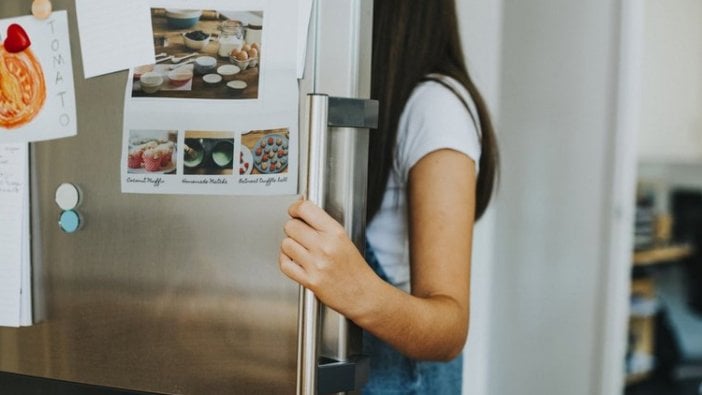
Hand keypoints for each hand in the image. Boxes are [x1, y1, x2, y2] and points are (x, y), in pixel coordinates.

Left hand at [279, 199, 375, 318]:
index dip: (295, 207)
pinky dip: (286, 261)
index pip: (306, 209)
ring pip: (286, 244)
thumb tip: (303, 211)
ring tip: (299, 249)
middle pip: (291, 226)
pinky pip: (285, 264)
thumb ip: (324, 226)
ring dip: (290, 245)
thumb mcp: (344, 239)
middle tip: (299, 233)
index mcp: (335, 233)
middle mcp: (325, 246)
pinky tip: (294, 260)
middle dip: (293, 228)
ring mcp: (316, 264)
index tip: (295, 210)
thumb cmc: (355, 269)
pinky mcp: (309, 280)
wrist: (363, 294)